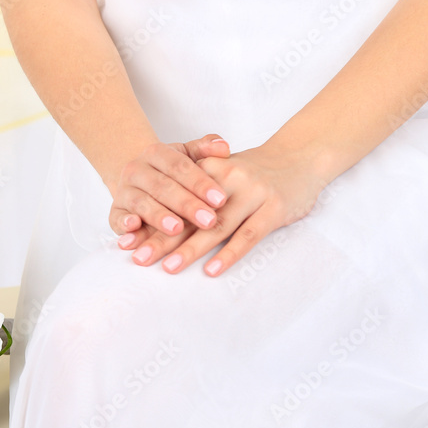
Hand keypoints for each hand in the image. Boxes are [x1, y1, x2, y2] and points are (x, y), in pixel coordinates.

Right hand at [108, 134, 231, 242]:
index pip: (180, 167)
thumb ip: (205, 150)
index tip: (221, 199)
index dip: (200, 183)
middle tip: (209, 221)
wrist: (138, 178)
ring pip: (141, 203)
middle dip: (186, 205)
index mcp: (156, 153)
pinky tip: (135, 228)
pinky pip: (117, 218)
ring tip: (178, 229)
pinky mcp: (115, 212)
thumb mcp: (188, 156)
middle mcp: (136, 170)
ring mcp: (123, 191)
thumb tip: (223, 147)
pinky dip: (124, 224)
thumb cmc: (171, 171)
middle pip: (162, 187)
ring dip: (159, 216)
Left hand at [118, 143, 328, 275]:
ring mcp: (252, 194)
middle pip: (189, 214)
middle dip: (161, 238)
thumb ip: (191, 195)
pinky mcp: (274, 209)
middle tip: (138, 259)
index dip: (150, 223)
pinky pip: (248, 235)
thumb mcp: (220, 173)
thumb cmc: (252, 173)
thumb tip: (151, 223)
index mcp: (209, 170)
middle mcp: (228, 180)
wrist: (299, 156)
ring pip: (216, 226)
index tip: (127, 243)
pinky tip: (212, 270)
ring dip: (190, 248)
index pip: (173, 201)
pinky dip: (229, 254)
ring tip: (168, 268)